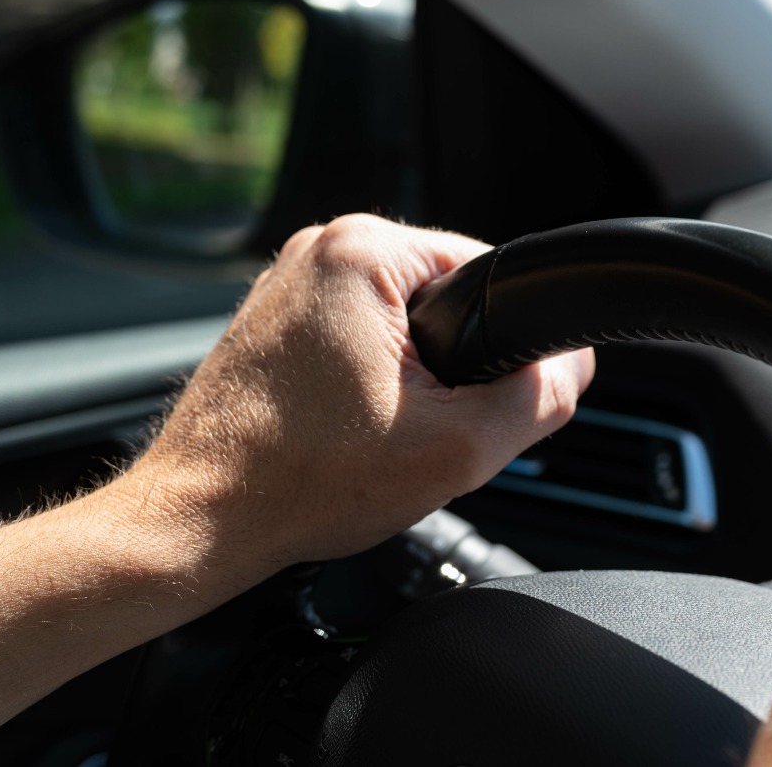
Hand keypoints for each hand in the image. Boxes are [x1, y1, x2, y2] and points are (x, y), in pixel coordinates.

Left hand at [124, 214, 594, 568]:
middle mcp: (317, 249)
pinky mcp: (269, 321)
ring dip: (409, 376)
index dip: (505, 342)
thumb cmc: (300, 482)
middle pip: (443, 297)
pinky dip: (366, 382)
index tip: (476, 398)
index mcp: (363, 251)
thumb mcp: (459, 448)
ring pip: (398, 322)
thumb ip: (539, 397)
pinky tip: (346, 432)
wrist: (197, 523)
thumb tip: (574, 366)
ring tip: (376, 434)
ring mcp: (285, 284)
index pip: (488, 270)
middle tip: (420, 427)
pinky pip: (353, 337)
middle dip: (452, 365)